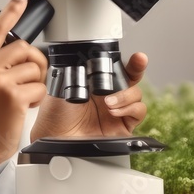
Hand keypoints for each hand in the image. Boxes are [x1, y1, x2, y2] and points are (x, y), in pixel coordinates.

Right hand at [0, 0, 47, 186]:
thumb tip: (20, 54)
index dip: (11, 11)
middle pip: (24, 47)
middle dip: (34, 63)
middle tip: (30, 81)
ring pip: (34, 68)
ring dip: (35, 85)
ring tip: (22, 99)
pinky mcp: (12, 95)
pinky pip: (39, 88)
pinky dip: (37, 100)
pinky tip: (24, 108)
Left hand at [29, 52, 147, 140]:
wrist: (55, 136)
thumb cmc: (55, 113)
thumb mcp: (64, 85)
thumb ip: (80, 70)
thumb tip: (90, 57)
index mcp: (96, 82)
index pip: (117, 68)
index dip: (129, 61)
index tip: (138, 57)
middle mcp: (108, 95)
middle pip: (132, 78)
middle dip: (137, 67)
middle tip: (138, 61)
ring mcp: (117, 110)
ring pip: (136, 94)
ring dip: (126, 95)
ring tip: (108, 102)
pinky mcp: (122, 127)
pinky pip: (138, 112)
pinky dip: (130, 108)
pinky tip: (114, 111)